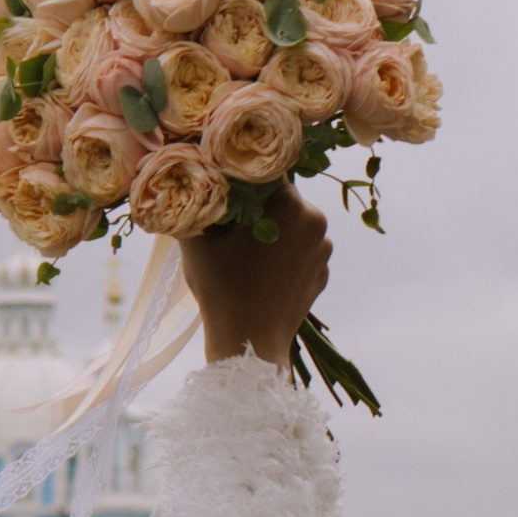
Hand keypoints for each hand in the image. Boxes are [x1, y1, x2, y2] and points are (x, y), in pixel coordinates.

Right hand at [180, 183, 332, 367]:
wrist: (249, 345)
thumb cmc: (222, 289)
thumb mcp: (197, 240)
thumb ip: (198, 201)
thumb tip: (193, 177)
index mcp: (290, 204)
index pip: (266, 170)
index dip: (241, 174)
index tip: (224, 184)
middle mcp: (316, 220)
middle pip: (282, 198)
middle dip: (258, 205)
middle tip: (230, 222)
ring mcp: (324, 250)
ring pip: (293, 225)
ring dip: (272, 230)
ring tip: (245, 252)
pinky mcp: (323, 274)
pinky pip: (301, 252)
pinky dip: (284, 256)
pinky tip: (261, 272)